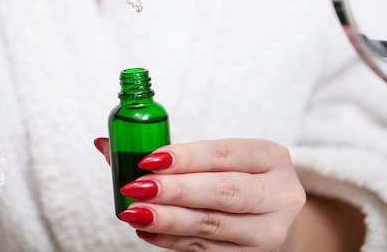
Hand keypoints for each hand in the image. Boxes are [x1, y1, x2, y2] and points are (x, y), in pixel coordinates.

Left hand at [94, 138, 305, 251]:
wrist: (269, 214)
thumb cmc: (235, 177)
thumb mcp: (218, 159)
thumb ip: (167, 153)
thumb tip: (105, 144)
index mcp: (271, 157)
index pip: (225, 154)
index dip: (186, 157)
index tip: (148, 160)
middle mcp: (280, 194)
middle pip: (224, 192)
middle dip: (176, 190)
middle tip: (137, 188)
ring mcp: (270, 231)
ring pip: (213, 225)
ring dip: (169, 219)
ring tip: (134, 212)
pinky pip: (206, 250)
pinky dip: (173, 240)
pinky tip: (147, 231)